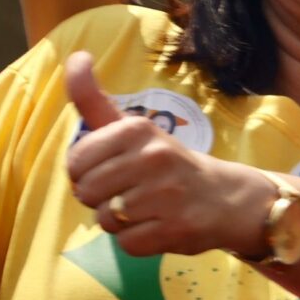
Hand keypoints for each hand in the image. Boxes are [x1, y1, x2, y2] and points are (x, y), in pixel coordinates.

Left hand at [63, 52, 264, 258]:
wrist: (224, 196)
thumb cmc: (165, 162)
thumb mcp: (132, 128)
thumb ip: (95, 100)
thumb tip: (75, 56)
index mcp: (137, 129)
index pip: (75, 162)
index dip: (87, 173)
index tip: (113, 169)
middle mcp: (153, 156)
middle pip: (86, 193)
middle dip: (101, 199)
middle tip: (131, 191)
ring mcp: (166, 194)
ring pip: (105, 220)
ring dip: (120, 221)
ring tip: (147, 208)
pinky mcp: (175, 228)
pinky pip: (127, 243)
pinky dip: (138, 240)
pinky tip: (159, 225)